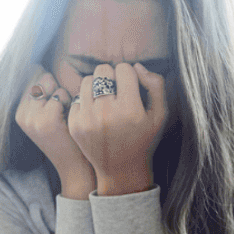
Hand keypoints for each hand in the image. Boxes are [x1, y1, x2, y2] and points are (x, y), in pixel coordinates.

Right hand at [14, 67, 95, 198]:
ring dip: (64, 96)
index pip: (33, 80)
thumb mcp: (47, 116)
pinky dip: (70, 103)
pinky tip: (70, 119)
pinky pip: (60, 95)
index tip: (57, 107)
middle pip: (41, 80)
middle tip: (62, 113)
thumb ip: (41, 93)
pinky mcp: (47, 120)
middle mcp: (22, 115)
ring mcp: (33, 119)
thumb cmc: (66, 138)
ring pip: (52, 86)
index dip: (50, 87)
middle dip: (56, 89)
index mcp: (19, 113)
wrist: (74, 166)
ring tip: (66, 117)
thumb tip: (38, 66)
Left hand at [68, 62, 166, 195]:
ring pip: (87, 80)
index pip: (124, 69)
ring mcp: (87, 119)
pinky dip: (85, 101)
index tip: (130, 86)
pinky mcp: (74, 125)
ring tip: (105, 98)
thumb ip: (155, 85)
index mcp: (129, 110)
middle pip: (103, 70)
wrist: (119, 167)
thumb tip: (136, 66)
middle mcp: (106, 113)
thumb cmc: (142, 137)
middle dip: (111, 76)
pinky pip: (76, 97)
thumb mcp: (159, 114)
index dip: (129, 74)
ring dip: (96, 86)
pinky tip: (95, 112)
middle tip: (116, 90)